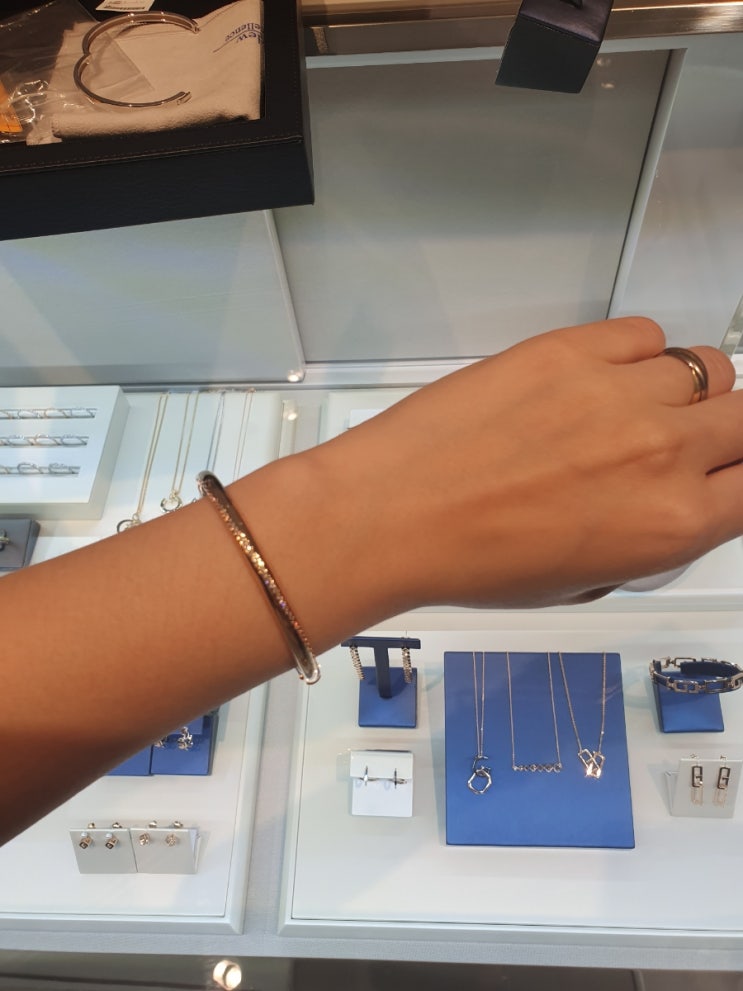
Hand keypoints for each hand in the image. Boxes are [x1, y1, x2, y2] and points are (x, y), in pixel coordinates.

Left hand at [286, 316, 739, 615]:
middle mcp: (661, 454)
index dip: (740, 474)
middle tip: (682, 440)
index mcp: (671, 527)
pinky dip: (633, 354)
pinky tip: (594, 379)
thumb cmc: (472, 559)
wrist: (393, 514)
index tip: (725, 469)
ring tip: (623, 411)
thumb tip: (680, 501)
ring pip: (701, 370)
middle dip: (724, 432)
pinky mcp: (571, 349)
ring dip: (677, 392)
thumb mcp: (584, 580)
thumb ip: (652, 536)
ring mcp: (619, 393)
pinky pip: (643, 333)